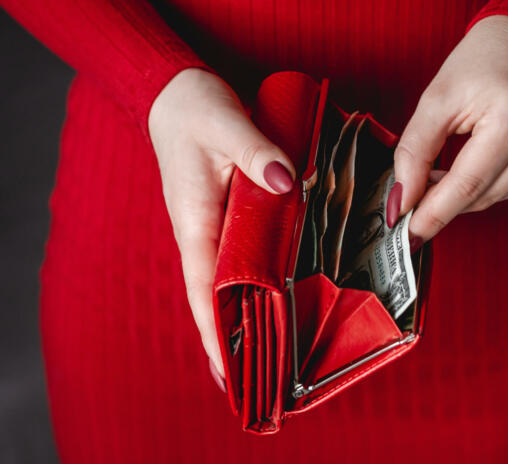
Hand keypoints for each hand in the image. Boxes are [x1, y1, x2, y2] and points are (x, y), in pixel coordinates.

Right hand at [149, 68, 294, 385]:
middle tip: (256, 379)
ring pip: (227, 280)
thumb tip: (285, 181)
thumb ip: (255, 152)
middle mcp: (202, 231)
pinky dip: (251, 283)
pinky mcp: (225, 215)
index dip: (214, 329)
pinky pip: (238, 257)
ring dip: (241, 316)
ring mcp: (213, 225)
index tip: (228, 369)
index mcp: (195, 219)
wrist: (176, 94)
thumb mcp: (225, 124)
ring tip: (264, 355)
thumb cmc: (194, 110)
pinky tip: (268, 299)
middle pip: (214, 296)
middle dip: (230, 338)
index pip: (203, 287)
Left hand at [389, 15, 507, 247]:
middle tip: (414, 194)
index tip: (407, 234)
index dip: (433, 213)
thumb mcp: (437, 99)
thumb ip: (414, 151)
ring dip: (463, 192)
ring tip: (446, 165)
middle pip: (480, 196)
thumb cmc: (482, 61)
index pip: (466, 185)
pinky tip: (478, 160)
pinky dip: (486, 184)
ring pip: (494, 198)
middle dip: (442, 202)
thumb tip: (402, 201)